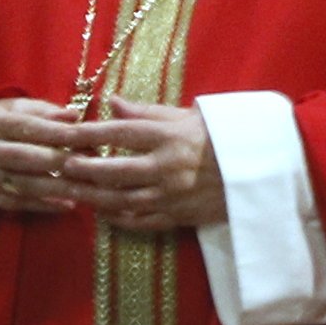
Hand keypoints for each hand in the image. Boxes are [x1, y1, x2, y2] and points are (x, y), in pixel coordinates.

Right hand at [0, 97, 85, 212]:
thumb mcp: (9, 108)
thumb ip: (42, 110)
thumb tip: (74, 115)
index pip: (32, 127)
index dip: (61, 132)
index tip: (90, 135)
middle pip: (29, 157)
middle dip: (64, 162)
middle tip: (96, 166)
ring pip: (26, 183)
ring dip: (59, 188)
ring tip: (89, 189)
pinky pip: (17, 202)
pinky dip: (44, 205)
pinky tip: (68, 204)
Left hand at [51, 102, 226, 233]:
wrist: (263, 168)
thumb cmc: (223, 135)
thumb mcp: (186, 115)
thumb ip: (146, 112)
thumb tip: (110, 102)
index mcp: (169, 136)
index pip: (118, 133)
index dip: (87, 133)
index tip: (64, 134)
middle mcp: (168, 166)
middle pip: (114, 171)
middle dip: (84, 170)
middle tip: (61, 166)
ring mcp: (173, 195)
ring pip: (123, 200)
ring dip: (95, 197)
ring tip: (74, 192)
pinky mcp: (182, 216)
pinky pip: (143, 222)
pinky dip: (121, 220)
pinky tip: (104, 215)